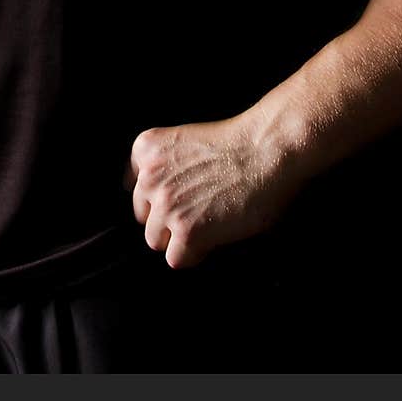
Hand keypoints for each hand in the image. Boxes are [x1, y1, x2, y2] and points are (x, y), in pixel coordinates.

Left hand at [121, 115, 301, 268]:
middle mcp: (149, 177)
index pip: (134, 188)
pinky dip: (194, 254)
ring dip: (179, 237)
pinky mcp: (187, 230)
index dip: (158, 197)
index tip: (177, 198)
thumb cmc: (239, 144)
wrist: (267, 148)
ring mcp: (166, 204)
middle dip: (167, 218)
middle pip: (144, 216)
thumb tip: (158, 199)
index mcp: (146, 148)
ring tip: (208, 224)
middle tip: (198, 212)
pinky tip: (213, 237)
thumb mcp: (185, 141)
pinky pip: (176, 259)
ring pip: (156, 240)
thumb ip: (164, 166)